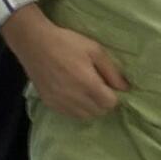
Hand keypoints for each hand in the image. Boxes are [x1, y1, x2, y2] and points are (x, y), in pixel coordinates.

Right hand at [1, 6, 129, 119]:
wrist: (35, 44)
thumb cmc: (67, 43)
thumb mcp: (95, 50)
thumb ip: (111, 71)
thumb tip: (125, 88)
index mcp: (87, 84)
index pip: (110, 104)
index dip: (114, 95)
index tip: (110, 85)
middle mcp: (74, 98)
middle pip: (99, 112)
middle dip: (104, 101)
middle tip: (99, 86)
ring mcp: (60, 103)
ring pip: (85, 116)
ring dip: (91, 106)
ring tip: (87, 90)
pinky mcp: (49, 104)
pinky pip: (70, 114)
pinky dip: (77, 108)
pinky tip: (74, 94)